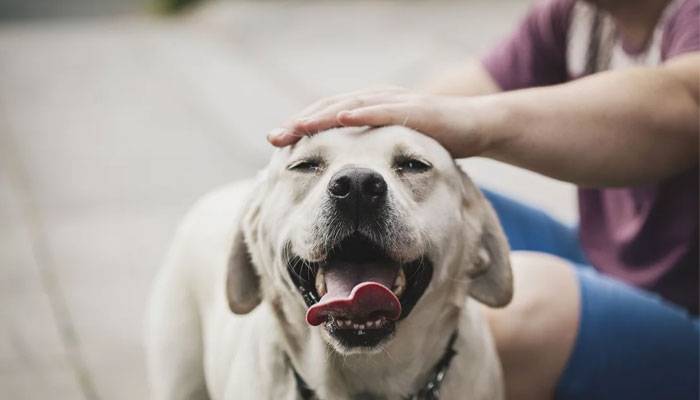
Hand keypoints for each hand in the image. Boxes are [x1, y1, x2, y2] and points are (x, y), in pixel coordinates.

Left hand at [267, 87, 490, 157]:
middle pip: (330, 109)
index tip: (276, 145)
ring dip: (322, 115)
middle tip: (274, 138)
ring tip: (297, 127)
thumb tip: (345, 176)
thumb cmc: (434, 140)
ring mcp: (396, 102)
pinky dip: (362, 112)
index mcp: (369, 110)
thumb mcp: (396, 150)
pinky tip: (342, 117)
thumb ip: (372, 155)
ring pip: (351, 105)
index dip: (301, 129)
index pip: (327, 118)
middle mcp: (377, 101)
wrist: (477, 127)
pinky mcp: (417, 109)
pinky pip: (385, 110)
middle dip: (301, 123)